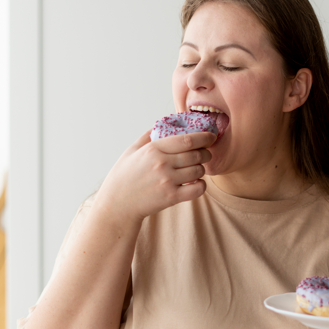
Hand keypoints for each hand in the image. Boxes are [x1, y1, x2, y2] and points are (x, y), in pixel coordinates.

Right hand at [96, 130, 214, 222]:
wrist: (117, 204)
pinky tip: (196, 183)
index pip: (187, 140)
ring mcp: (167, 181)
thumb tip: (162, 124)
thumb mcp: (132, 150)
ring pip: (199, 171)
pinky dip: (201, 185)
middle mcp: (162, 164)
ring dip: (202, 169)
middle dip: (205, 153)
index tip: (211, 136)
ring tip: (196, 169)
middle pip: (196, 155)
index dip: (204, 137)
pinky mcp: (171, 197)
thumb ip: (148, 136)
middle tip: (205, 154)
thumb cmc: (124, 177)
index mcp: (153, 149)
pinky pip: (197, 189)